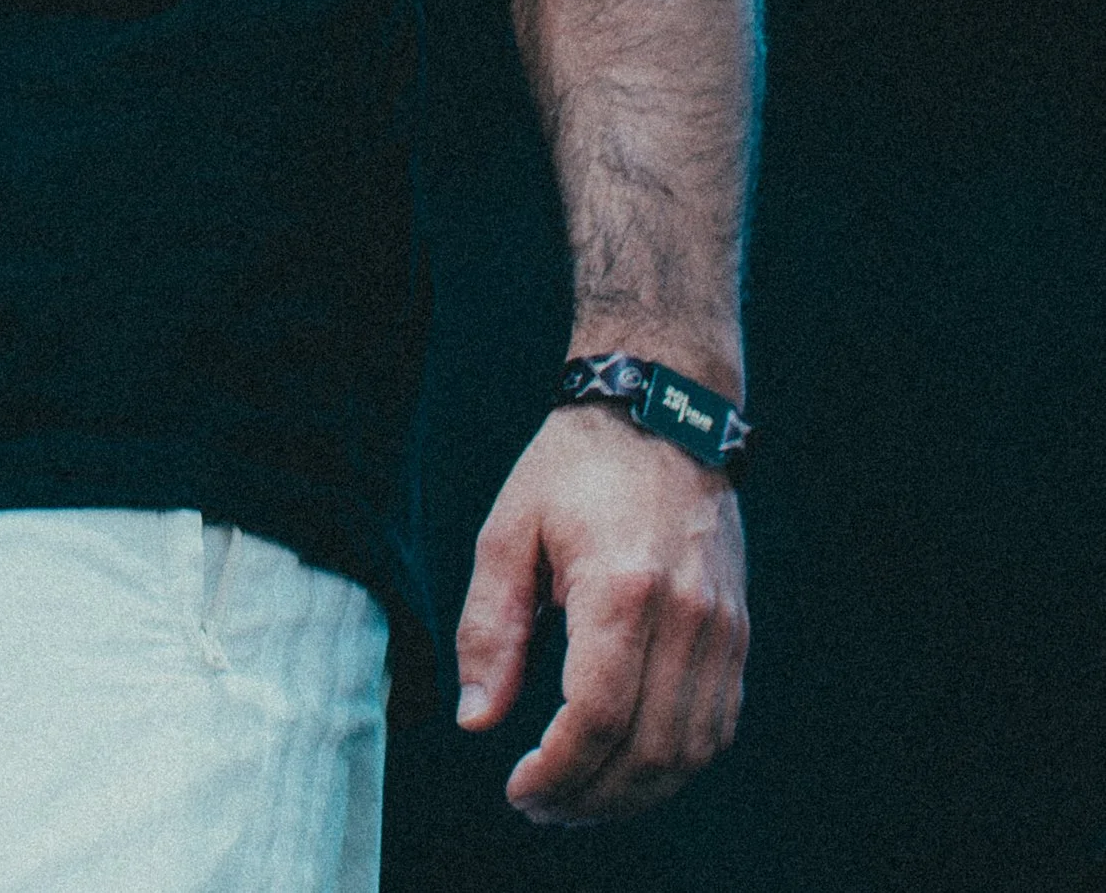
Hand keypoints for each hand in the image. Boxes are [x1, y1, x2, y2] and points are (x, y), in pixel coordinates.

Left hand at [455, 404, 747, 823]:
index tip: (520, 790)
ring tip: (581, 797)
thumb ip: (491, 629)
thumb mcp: (510, 530)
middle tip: (543, 805)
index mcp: (622, 587)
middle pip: (648, 750)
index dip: (558, 771)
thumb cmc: (574, 465)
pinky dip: (676, 763)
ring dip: (635, 793)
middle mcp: (686, 615)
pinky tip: (630, 765)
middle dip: (591, 797)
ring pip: (691, 751)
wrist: (660, 409)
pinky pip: (718, 726)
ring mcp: (722, 627)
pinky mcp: (738, 631)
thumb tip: (477, 723)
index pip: (596, 717)